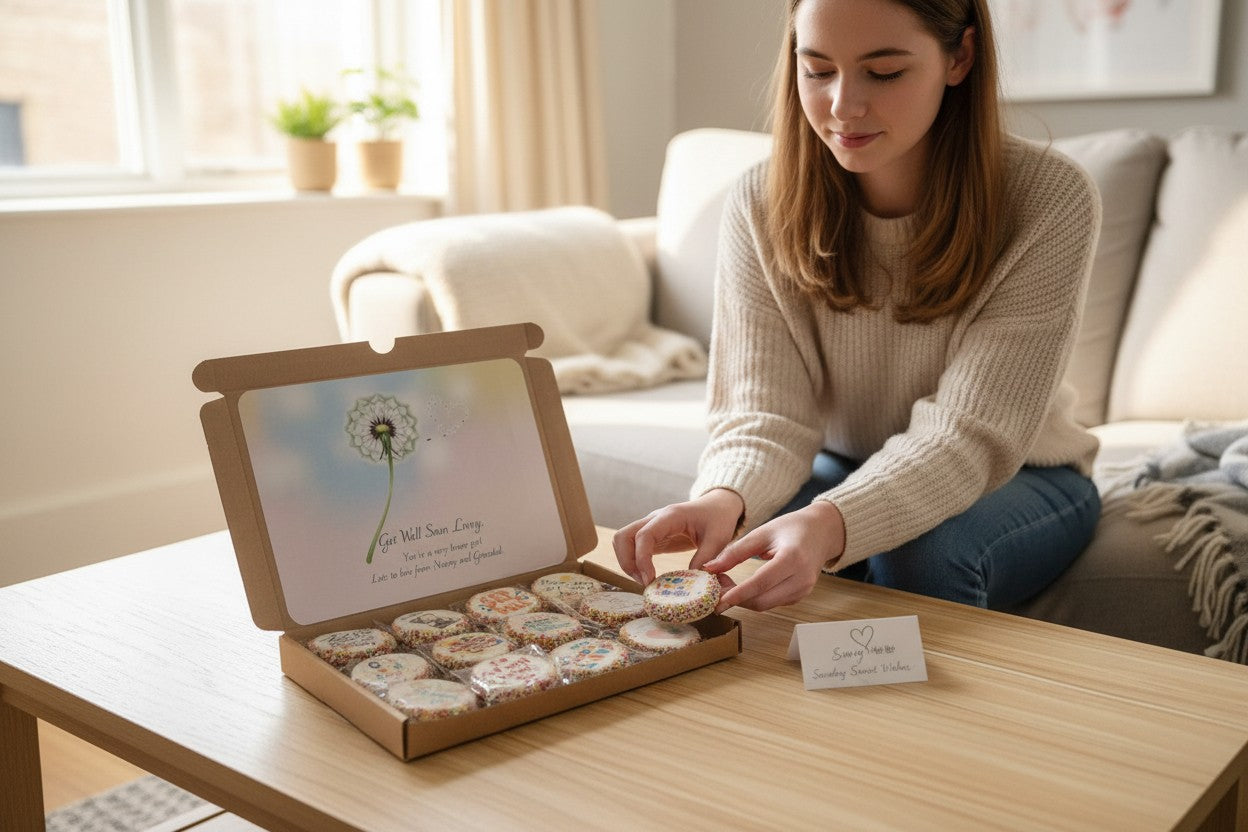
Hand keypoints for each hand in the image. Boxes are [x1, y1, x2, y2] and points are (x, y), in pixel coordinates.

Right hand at [614, 489, 743, 586]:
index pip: (644, 535)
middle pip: (622, 536)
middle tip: (644, 582)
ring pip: (622, 542)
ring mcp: (650, 527)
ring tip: (645, 581)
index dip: (641, 559)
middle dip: (627, 562)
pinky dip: (633, 563)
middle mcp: (654, 519)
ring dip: (627, 563)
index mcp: (670, 516)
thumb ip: (706, 559)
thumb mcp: (718, 539)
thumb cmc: (718, 519)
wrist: (717, 506)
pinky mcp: (652, 537)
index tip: (649, 580)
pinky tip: (648, 576)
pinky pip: (632, 547)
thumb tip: (692, 583)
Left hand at [701, 500, 844, 612]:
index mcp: (793, 558)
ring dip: (744, 600)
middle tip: (715, 587)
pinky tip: (743, 588)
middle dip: (736, 599)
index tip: (717, 598)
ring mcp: (804, 590)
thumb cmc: (792, 528)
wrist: (822, 531)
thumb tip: (710, 568)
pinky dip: (756, 598)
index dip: (738, 593)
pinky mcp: (801, 596)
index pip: (761, 582)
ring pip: (766, 605)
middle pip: (762, 600)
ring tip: (726, 586)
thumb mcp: (762, 533)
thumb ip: (735, 552)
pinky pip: (773, 603)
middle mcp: (801, 579)